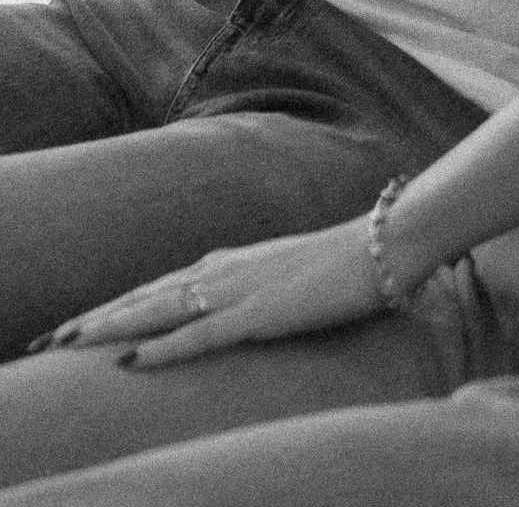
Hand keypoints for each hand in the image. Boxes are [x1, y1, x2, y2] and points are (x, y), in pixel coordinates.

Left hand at [29, 219, 381, 370]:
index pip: (157, 287)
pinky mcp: (260, 314)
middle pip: (144, 297)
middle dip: (94, 319)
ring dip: (109, 329)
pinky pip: (200, 337)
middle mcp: (223, 272)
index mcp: (229, 263)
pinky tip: (132, 362)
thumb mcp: (285, 271)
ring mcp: (239, 291)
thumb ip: (252, 280)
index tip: (75, 325)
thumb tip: (227, 295)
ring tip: (67, 343)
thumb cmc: (343, 261)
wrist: (383, 244)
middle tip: (48, 337)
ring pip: (158, 312)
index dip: (114, 307)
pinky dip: (162, 350)